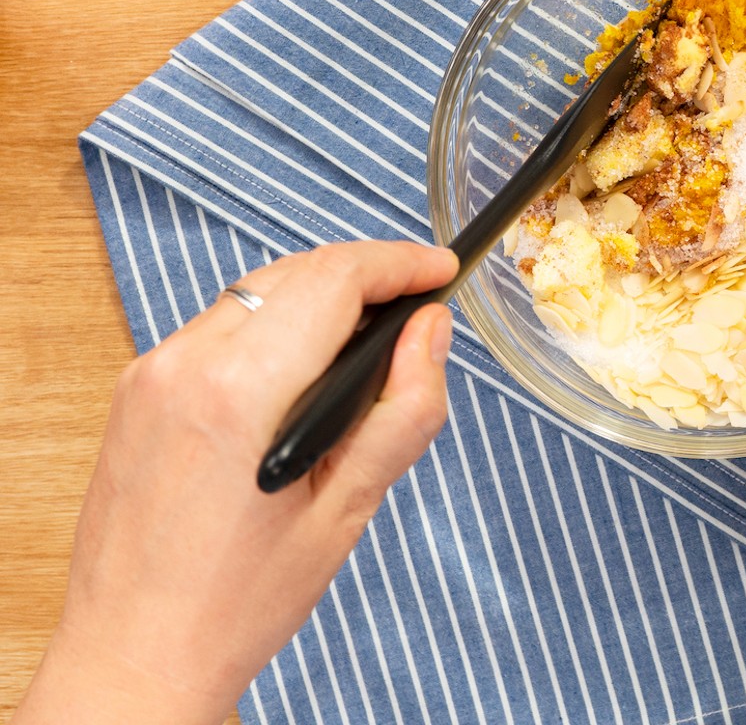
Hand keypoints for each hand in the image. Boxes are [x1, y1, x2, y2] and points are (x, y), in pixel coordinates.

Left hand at [16, 241, 458, 724]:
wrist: (131, 658)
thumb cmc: (235, 603)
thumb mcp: (347, 510)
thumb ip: (403, 409)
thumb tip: (429, 331)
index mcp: (241, 392)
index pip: (335, 280)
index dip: (399, 263)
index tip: (439, 269)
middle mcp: (186, 364)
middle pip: (297, 272)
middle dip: (365, 274)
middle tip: (417, 304)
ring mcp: (151, 372)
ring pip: (257, 290)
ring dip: (319, 295)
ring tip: (369, 337)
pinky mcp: (136, 387)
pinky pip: (219, 324)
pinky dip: (273, 324)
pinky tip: (303, 367)